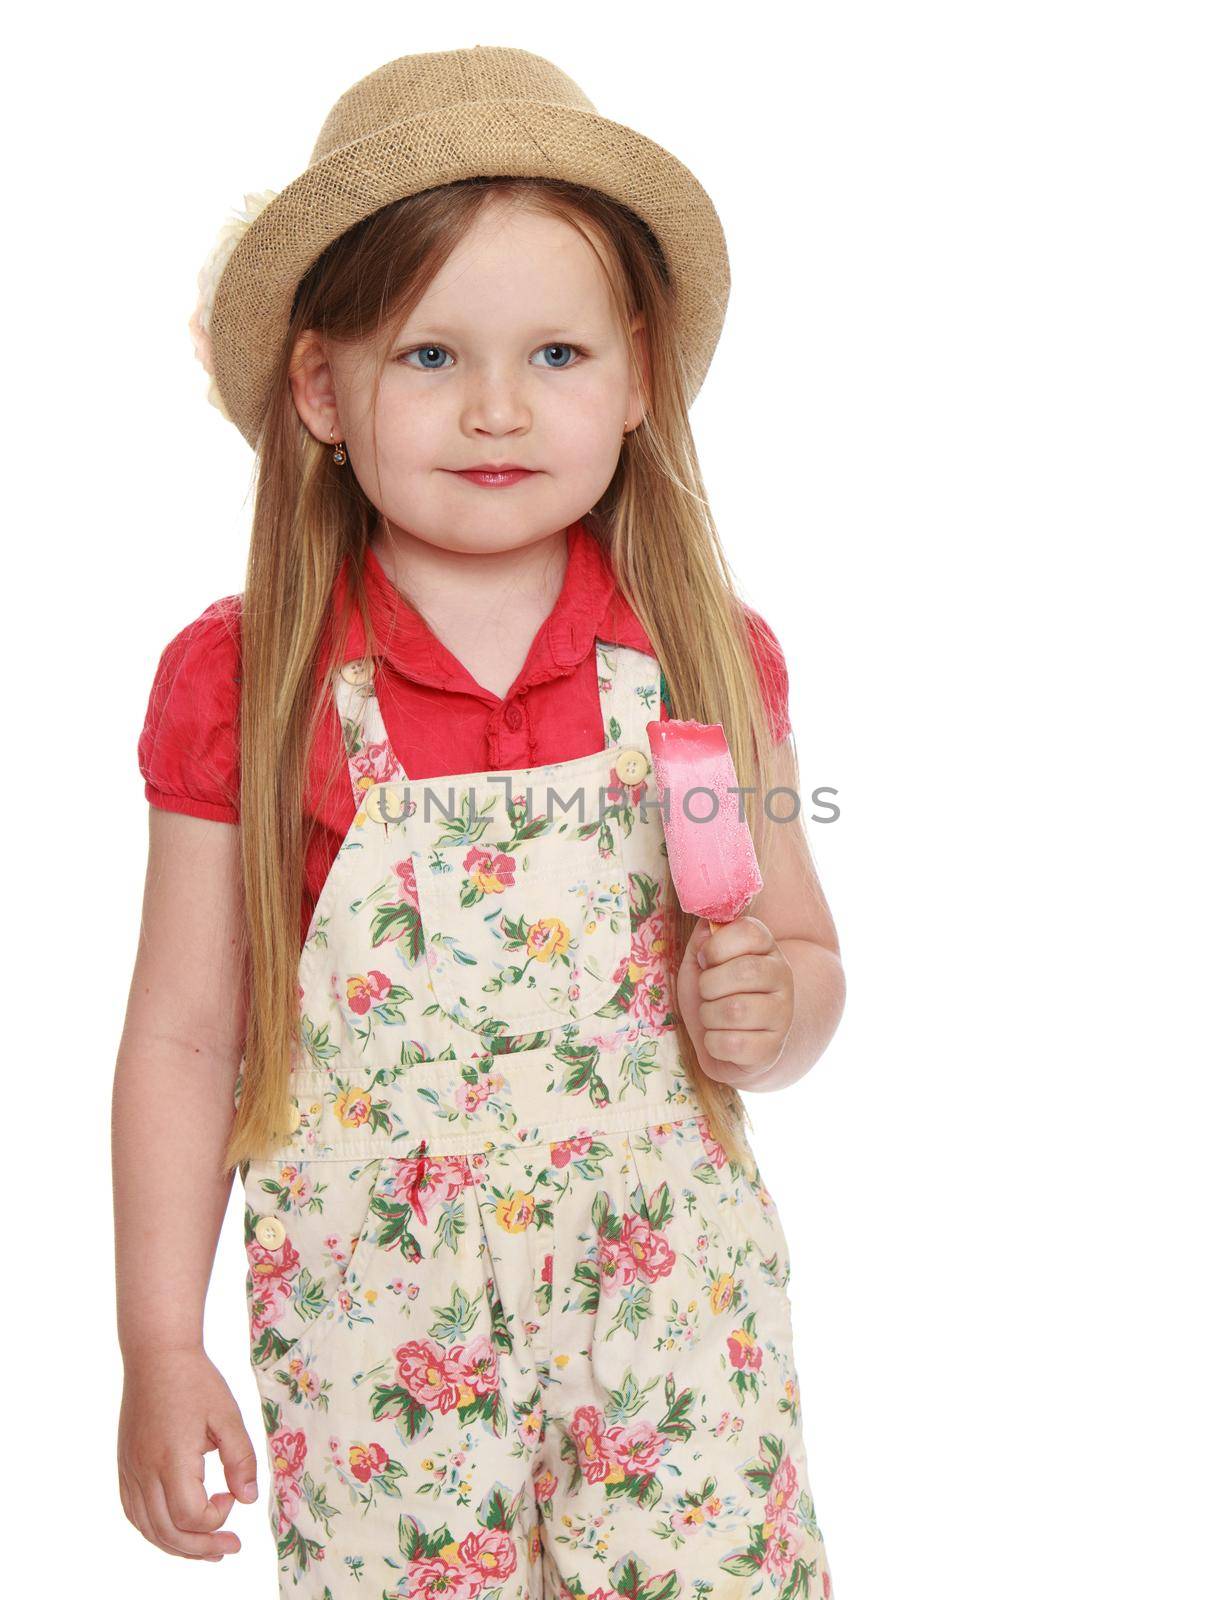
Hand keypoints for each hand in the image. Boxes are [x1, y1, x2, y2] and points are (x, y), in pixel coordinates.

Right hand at [118, 1345, 258, 1561]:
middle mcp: (145, 1472)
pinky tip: (174, 1530)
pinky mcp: (125, 1466)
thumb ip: (241, 1458)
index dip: (217, 1518)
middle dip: (201, 1547)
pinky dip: (155, 1530)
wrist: (157, 1356)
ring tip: (205, 1550)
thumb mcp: (228, 1416)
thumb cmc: (196, 1382)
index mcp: (172, 1460)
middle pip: (168, 1532)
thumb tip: (249, 1498)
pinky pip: (134, 1512)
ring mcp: (130, 1471)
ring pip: (148, 1528)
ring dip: (177, 1546)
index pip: (190, 1516)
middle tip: (229, 1547)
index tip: (232, 1496)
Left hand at [676, 915, 794, 1087]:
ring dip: (709, 1016)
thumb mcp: (700, 962)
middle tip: (706, 993)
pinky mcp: (772, 1049)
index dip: (716, 946)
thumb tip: (707, 928)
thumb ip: (703, 939)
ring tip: (713, 1017)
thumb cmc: (713, 995)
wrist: (723, 1044)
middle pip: (745, 971)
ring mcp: (783, 1014)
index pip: (749, 931)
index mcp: (766, 947)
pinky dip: (713, 1043)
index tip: (706, 960)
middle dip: (709, 984)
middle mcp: (783, 977)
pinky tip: (720, 1039)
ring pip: (736, 1010)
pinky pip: (733, 1043)